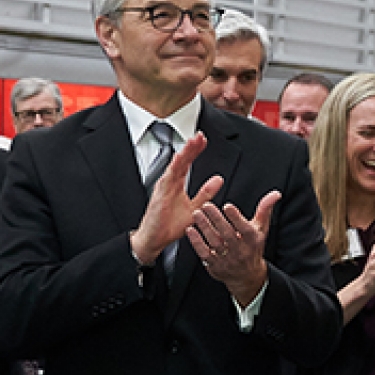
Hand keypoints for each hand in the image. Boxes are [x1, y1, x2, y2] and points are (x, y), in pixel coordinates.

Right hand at [133, 132, 221, 266]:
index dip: (195, 151)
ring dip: (183, 154)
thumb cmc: (169, 226)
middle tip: (200, 135)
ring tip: (192, 142)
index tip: (203, 140)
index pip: (187, 163)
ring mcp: (163, 188)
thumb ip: (206, 193)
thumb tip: (219, 180)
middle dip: (191, 147)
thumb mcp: (195, 208)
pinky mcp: (159, 195)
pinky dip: (173, 167)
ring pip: (175, 166)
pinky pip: (167, 179)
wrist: (154, 240)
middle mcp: (169, 183)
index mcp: (177, 184)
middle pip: (182, 161)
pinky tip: (180, 158)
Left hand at [188, 190, 278, 307]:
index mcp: (252, 240)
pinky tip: (190, 230)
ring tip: (196, 214)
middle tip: (205, 205)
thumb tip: (276, 194)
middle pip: (227, 233)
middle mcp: (240, 250)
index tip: (227, 205)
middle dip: (216, 218)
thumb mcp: (261, 229)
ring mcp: (227, 259)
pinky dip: (196, 242)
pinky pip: (204, 253)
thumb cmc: (253, 247)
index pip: (244, 228)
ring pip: (214, 242)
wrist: (246, 276)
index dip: (236, 217)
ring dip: (204, 227)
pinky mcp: (214, 265)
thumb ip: (265, 210)